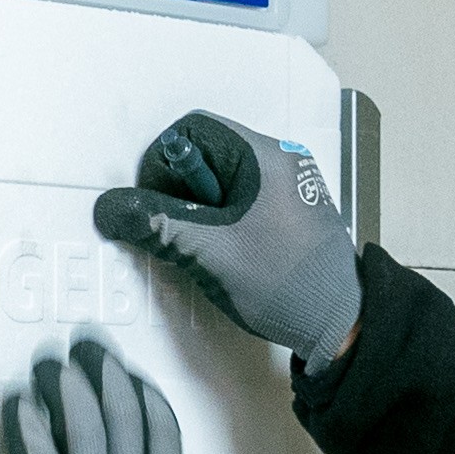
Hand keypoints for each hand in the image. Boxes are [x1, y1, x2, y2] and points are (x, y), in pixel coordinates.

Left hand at [3, 337, 214, 453]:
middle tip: (88, 347)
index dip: (144, 396)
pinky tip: (18, 402)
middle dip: (104, 374)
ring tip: (51, 362)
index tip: (132, 375)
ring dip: (64, 387)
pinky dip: (26, 423)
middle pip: (120, 414)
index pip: (161, 431)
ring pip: (80, 423)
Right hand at [92, 109, 361, 375]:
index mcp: (265, 156)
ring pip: (224, 180)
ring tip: (206, 248)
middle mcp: (282, 161)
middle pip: (207, 154)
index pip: (194, 129)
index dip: (161, 163)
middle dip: (181, 191)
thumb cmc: (285, 284)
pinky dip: (226, 221)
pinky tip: (228, 254)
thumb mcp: (209, 253)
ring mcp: (291, 186)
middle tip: (179, 231)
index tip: (155, 203)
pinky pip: (245, 201)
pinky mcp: (293, 212)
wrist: (341, 324)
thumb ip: (157, 225)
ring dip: (202, 210)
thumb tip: (113, 209)